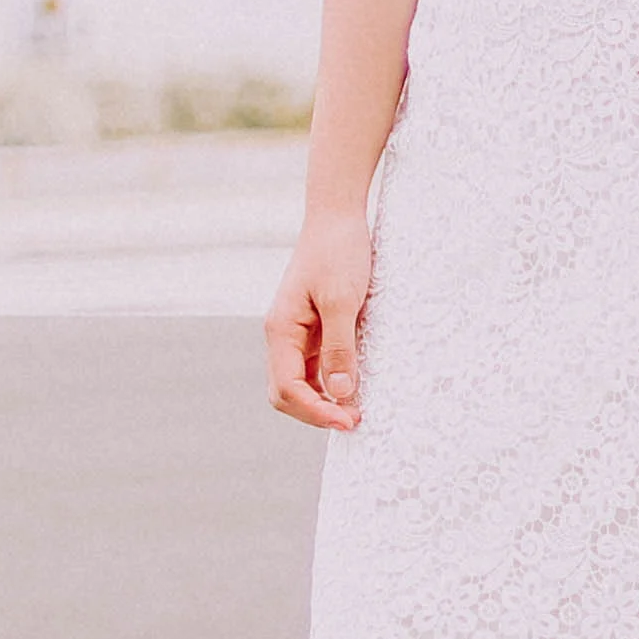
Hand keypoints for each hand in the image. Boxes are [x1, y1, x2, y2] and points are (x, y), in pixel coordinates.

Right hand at [267, 209, 372, 429]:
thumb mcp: (342, 300)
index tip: (348, 420)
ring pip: (301, 383)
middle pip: (286, 393)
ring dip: (324, 401)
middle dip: (316, 412)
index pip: (287, 388)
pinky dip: (331, 382)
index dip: (315, 411)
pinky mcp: (313, 328)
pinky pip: (315, 367)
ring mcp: (296, 333)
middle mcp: (283, 335)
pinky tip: (354, 385)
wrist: (338, 216)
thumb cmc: (338, 252)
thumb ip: (339, 347)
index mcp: (281, 329)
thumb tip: (340, 393)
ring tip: (357, 410)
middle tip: (354, 422)